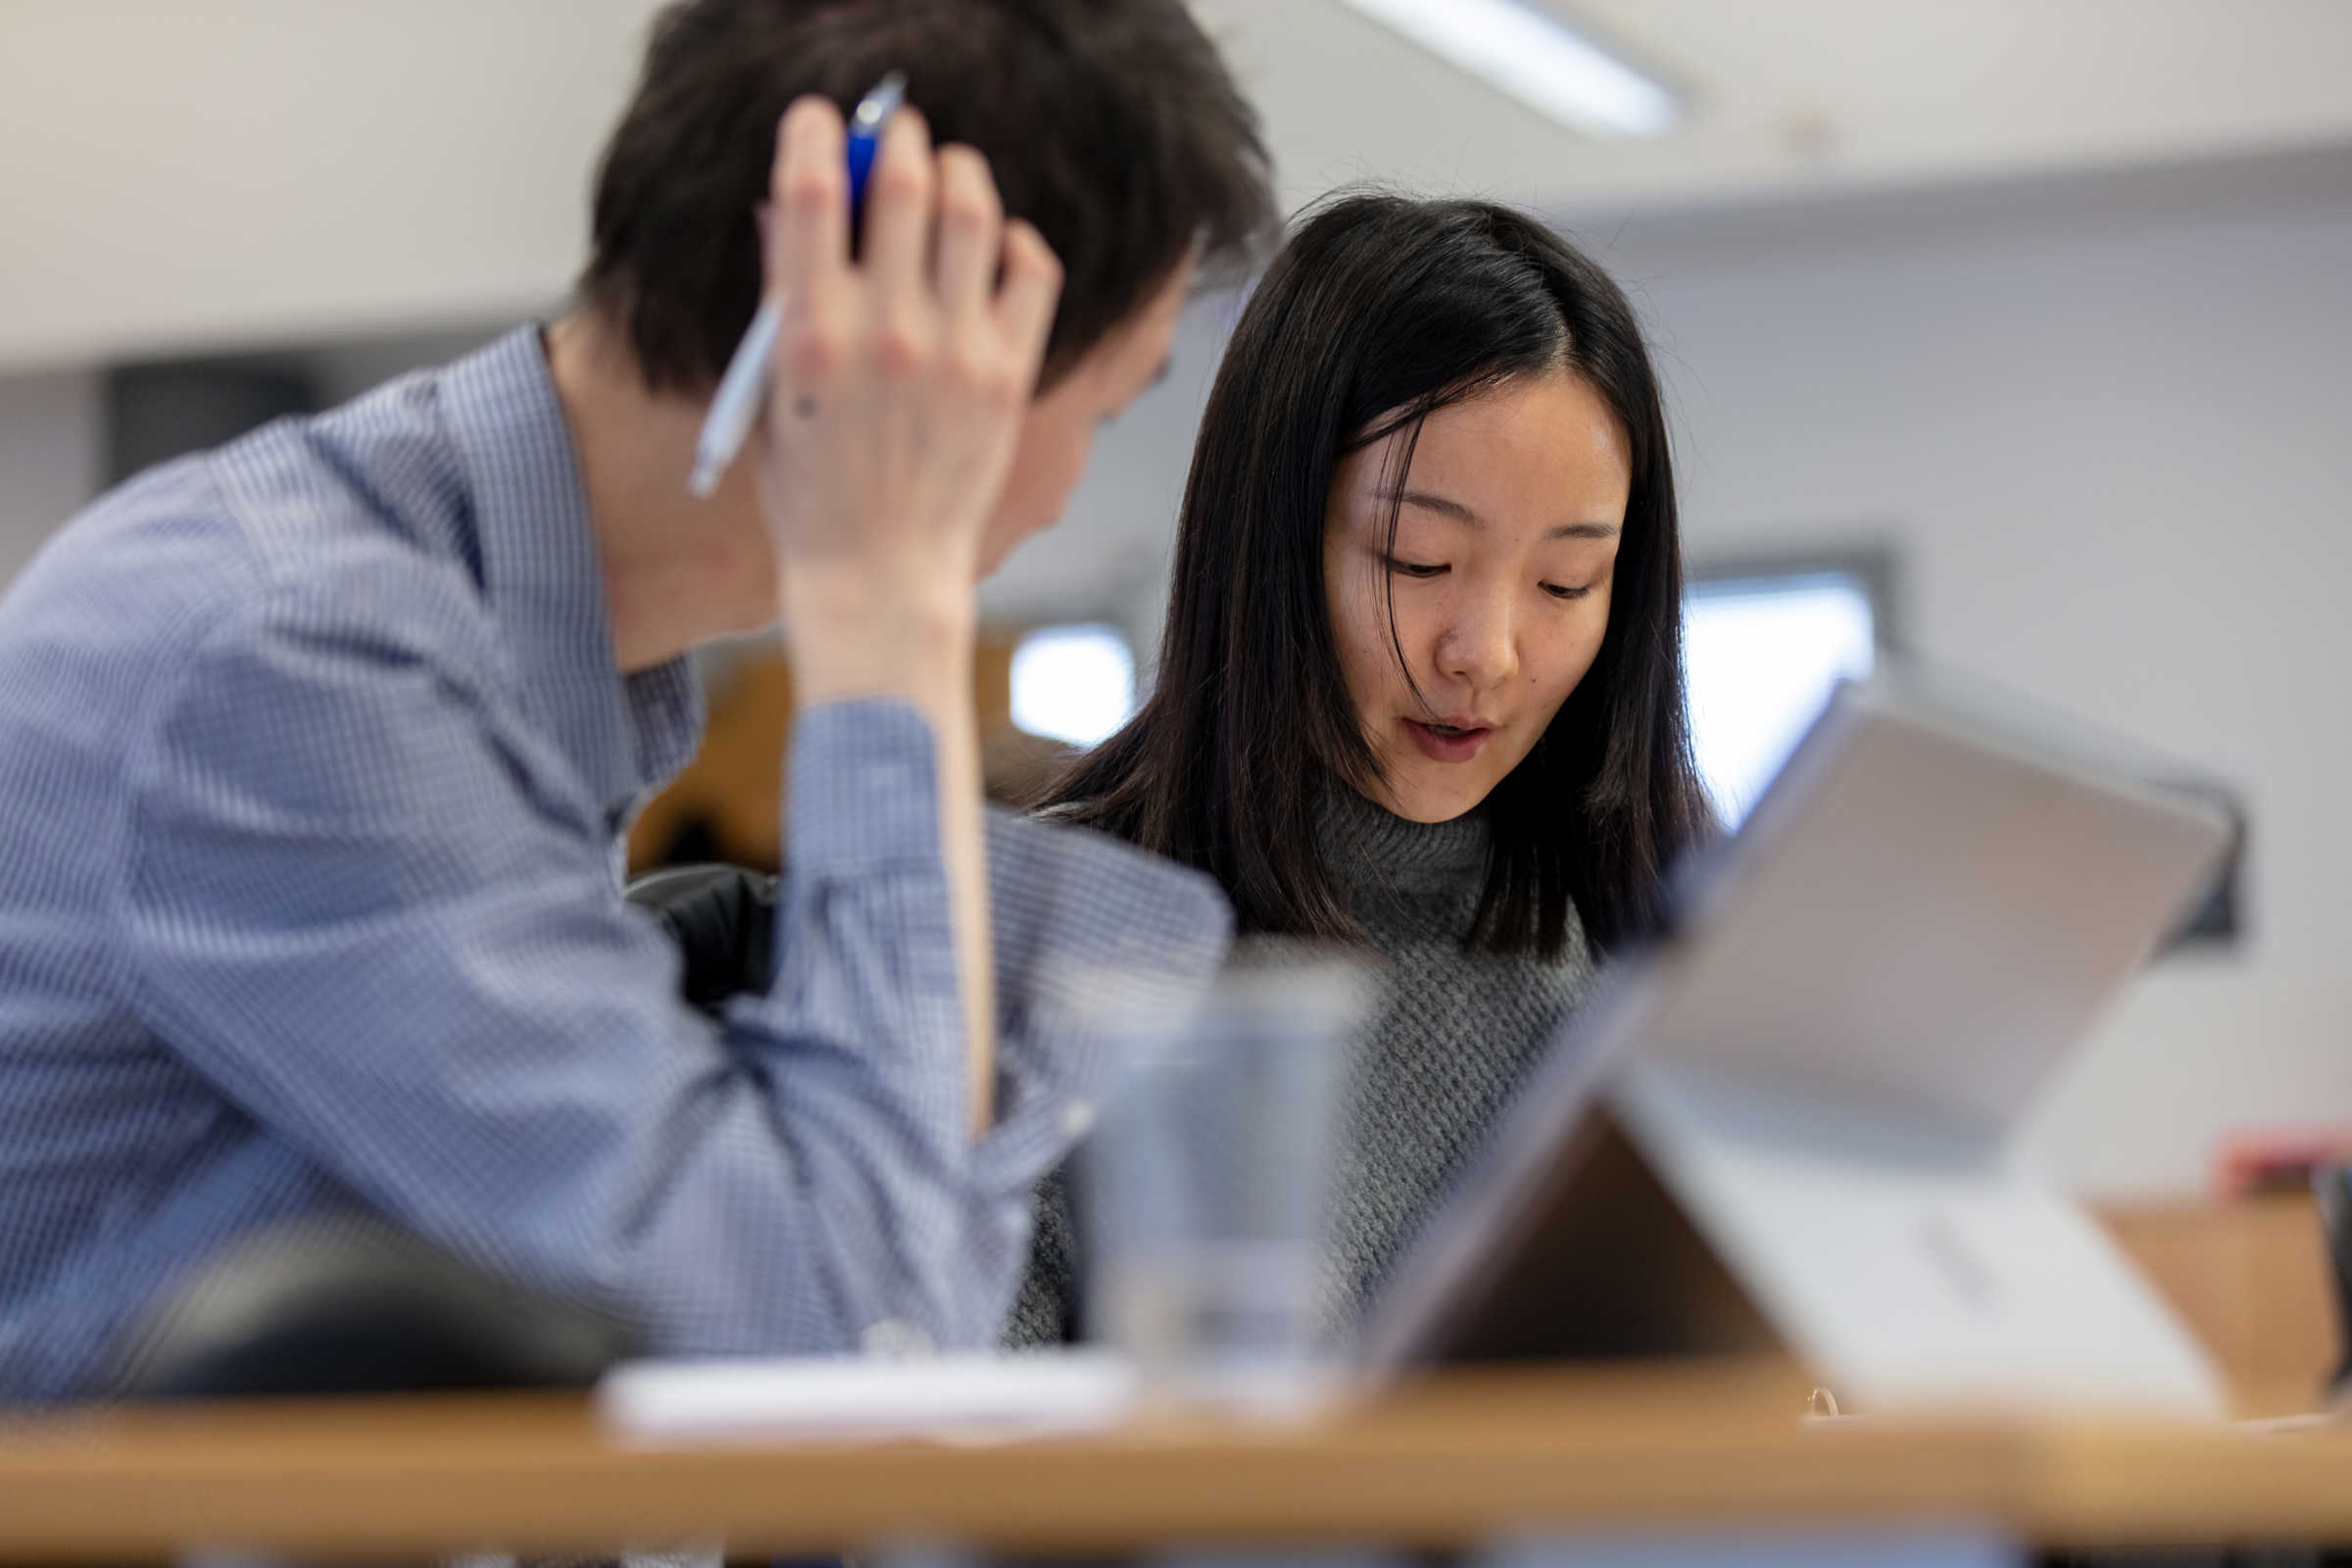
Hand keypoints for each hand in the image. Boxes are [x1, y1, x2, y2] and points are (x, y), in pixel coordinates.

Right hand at [755, 96, 1061, 640]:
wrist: (878, 575)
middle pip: (902, 183)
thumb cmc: (814, 493)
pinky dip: (1018, 241)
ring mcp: (954, 351)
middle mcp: (884, 331)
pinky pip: (1032, 272)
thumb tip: (787, 211)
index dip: (816, 133)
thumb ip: (781, 300)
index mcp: (808, 331)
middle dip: (897, 139)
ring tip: (952, 174)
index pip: (809, 189)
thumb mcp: (769, 395)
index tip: (819, 121)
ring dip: (961, 174)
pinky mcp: (1007, 375)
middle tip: (898, 134)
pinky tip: (999, 247)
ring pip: (973, 213)